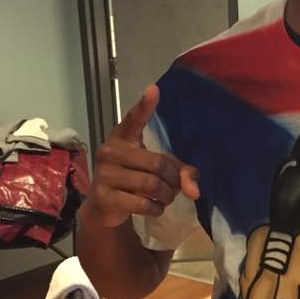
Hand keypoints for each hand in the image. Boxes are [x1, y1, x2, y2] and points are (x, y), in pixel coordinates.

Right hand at [79, 85, 199, 229]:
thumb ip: (180, 174)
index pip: (135, 119)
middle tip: (173, 188)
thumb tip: (195, 192)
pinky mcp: (104, 197)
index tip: (154, 89)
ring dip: (166, 196)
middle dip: (173, 180)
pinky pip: (143, 204)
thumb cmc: (134, 180)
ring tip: (164, 199)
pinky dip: (156, 209)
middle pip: (157, 164)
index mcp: (123, 138)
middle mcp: (110, 151)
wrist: (104, 207)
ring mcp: (105, 174)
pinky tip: (153, 208)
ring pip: (152, 185)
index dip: (145, 106)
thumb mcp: (158, 172)